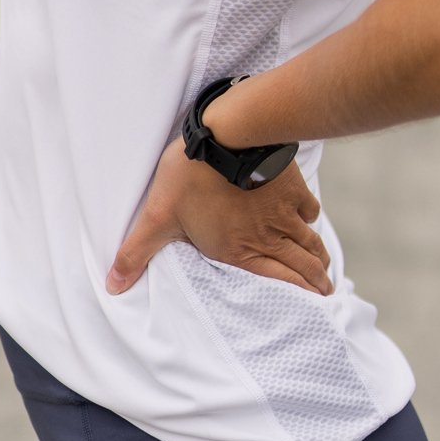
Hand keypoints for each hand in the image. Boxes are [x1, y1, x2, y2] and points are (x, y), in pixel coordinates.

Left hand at [106, 136, 333, 296]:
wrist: (228, 133)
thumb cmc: (191, 175)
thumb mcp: (157, 215)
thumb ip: (137, 253)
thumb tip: (113, 286)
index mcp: (239, 250)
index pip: (279, 283)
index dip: (300, 297)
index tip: (314, 307)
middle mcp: (268, 236)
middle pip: (303, 266)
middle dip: (317, 284)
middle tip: (326, 294)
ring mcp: (283, 211)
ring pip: (310, 241)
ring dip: (319, 258)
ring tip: (324, 268)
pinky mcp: (292, 185)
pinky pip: (309, 209)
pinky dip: (311, 219)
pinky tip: (308, 219)